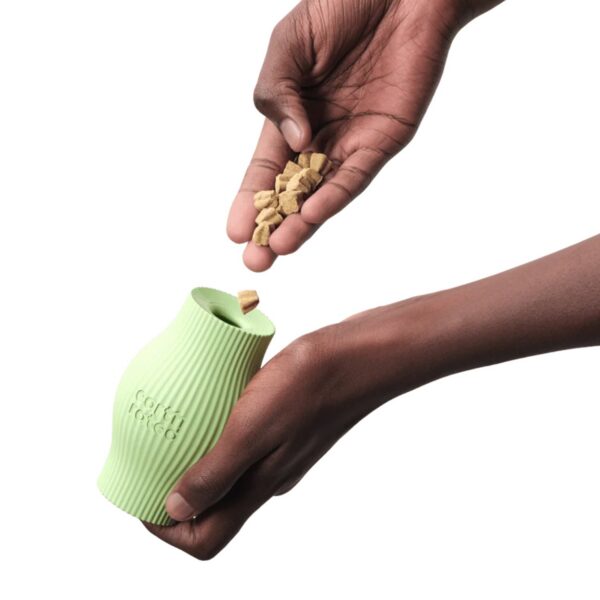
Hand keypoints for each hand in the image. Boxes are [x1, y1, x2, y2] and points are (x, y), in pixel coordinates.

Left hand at [144, 296, 441, 558]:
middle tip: (151, 460)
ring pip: (228, 475)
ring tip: (176, 431)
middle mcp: (268, 478)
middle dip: (175, 496)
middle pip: (213, 509)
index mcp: (259, 486)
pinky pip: (243, 445)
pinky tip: (213, 405)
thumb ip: (216, 473)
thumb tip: (175, 510)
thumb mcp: (251, 428)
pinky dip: (220, 435)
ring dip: (197, 461)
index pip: (205, 537)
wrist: (356, 357)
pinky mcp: (286, 429)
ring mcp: (280, 454)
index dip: (166, 529)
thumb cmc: (308, 387)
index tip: (142, 497)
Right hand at [228, 0, 478, 270]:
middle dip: (271, 226)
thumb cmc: (340, 6)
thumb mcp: (288, 44)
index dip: (250, 200)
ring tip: (277, 248)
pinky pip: (355, 176)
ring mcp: (351, 142)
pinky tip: (312, 215)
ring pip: (321, 193)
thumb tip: (292, 141)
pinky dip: (334, 196)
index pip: (266, 168)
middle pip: (291, 192)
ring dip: (301, 223)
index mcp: (291, 114)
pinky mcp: (383, 141)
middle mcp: (320, 136)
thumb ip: (276, 92)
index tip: (233, 232)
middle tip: (253, 260)